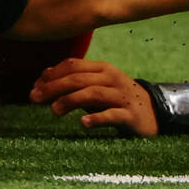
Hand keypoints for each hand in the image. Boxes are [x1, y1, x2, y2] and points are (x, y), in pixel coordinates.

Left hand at [30, 58, 157, 135]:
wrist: (153, 112)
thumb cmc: (117, 98)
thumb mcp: (96, 86)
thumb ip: (73, 81)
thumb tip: (43, 77)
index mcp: (102, 69)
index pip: (74, 65)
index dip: (52, 74)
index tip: (34, 87)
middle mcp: (111, 78)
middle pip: (79, 79)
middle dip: (54, 87)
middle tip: (35, 99)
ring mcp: (121, 96)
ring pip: (93, 93)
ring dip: (70, 100)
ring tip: (54, 111)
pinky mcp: (130, 115)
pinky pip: (113, 115)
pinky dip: (97, 118)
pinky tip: (83, 123)